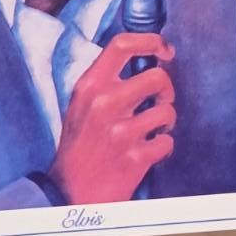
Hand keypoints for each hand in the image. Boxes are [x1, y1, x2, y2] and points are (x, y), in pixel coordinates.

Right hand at [47, 33, 176, 204]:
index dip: (151, 41)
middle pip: (157, 77)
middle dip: (167, 89)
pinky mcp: (134, 158)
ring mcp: (120, 132)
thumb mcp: (82, 103)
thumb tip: (145, 57)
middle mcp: (104, 104)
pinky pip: (167, 141)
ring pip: (167, 110)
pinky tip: (148, 151)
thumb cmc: (79, 146)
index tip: (164, 50)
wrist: (67, 194)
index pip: (122, 44)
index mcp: (89, 86)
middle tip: (161, 99)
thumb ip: (106, 80)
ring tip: (152, 129)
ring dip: (166, 121)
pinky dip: (162, 147)